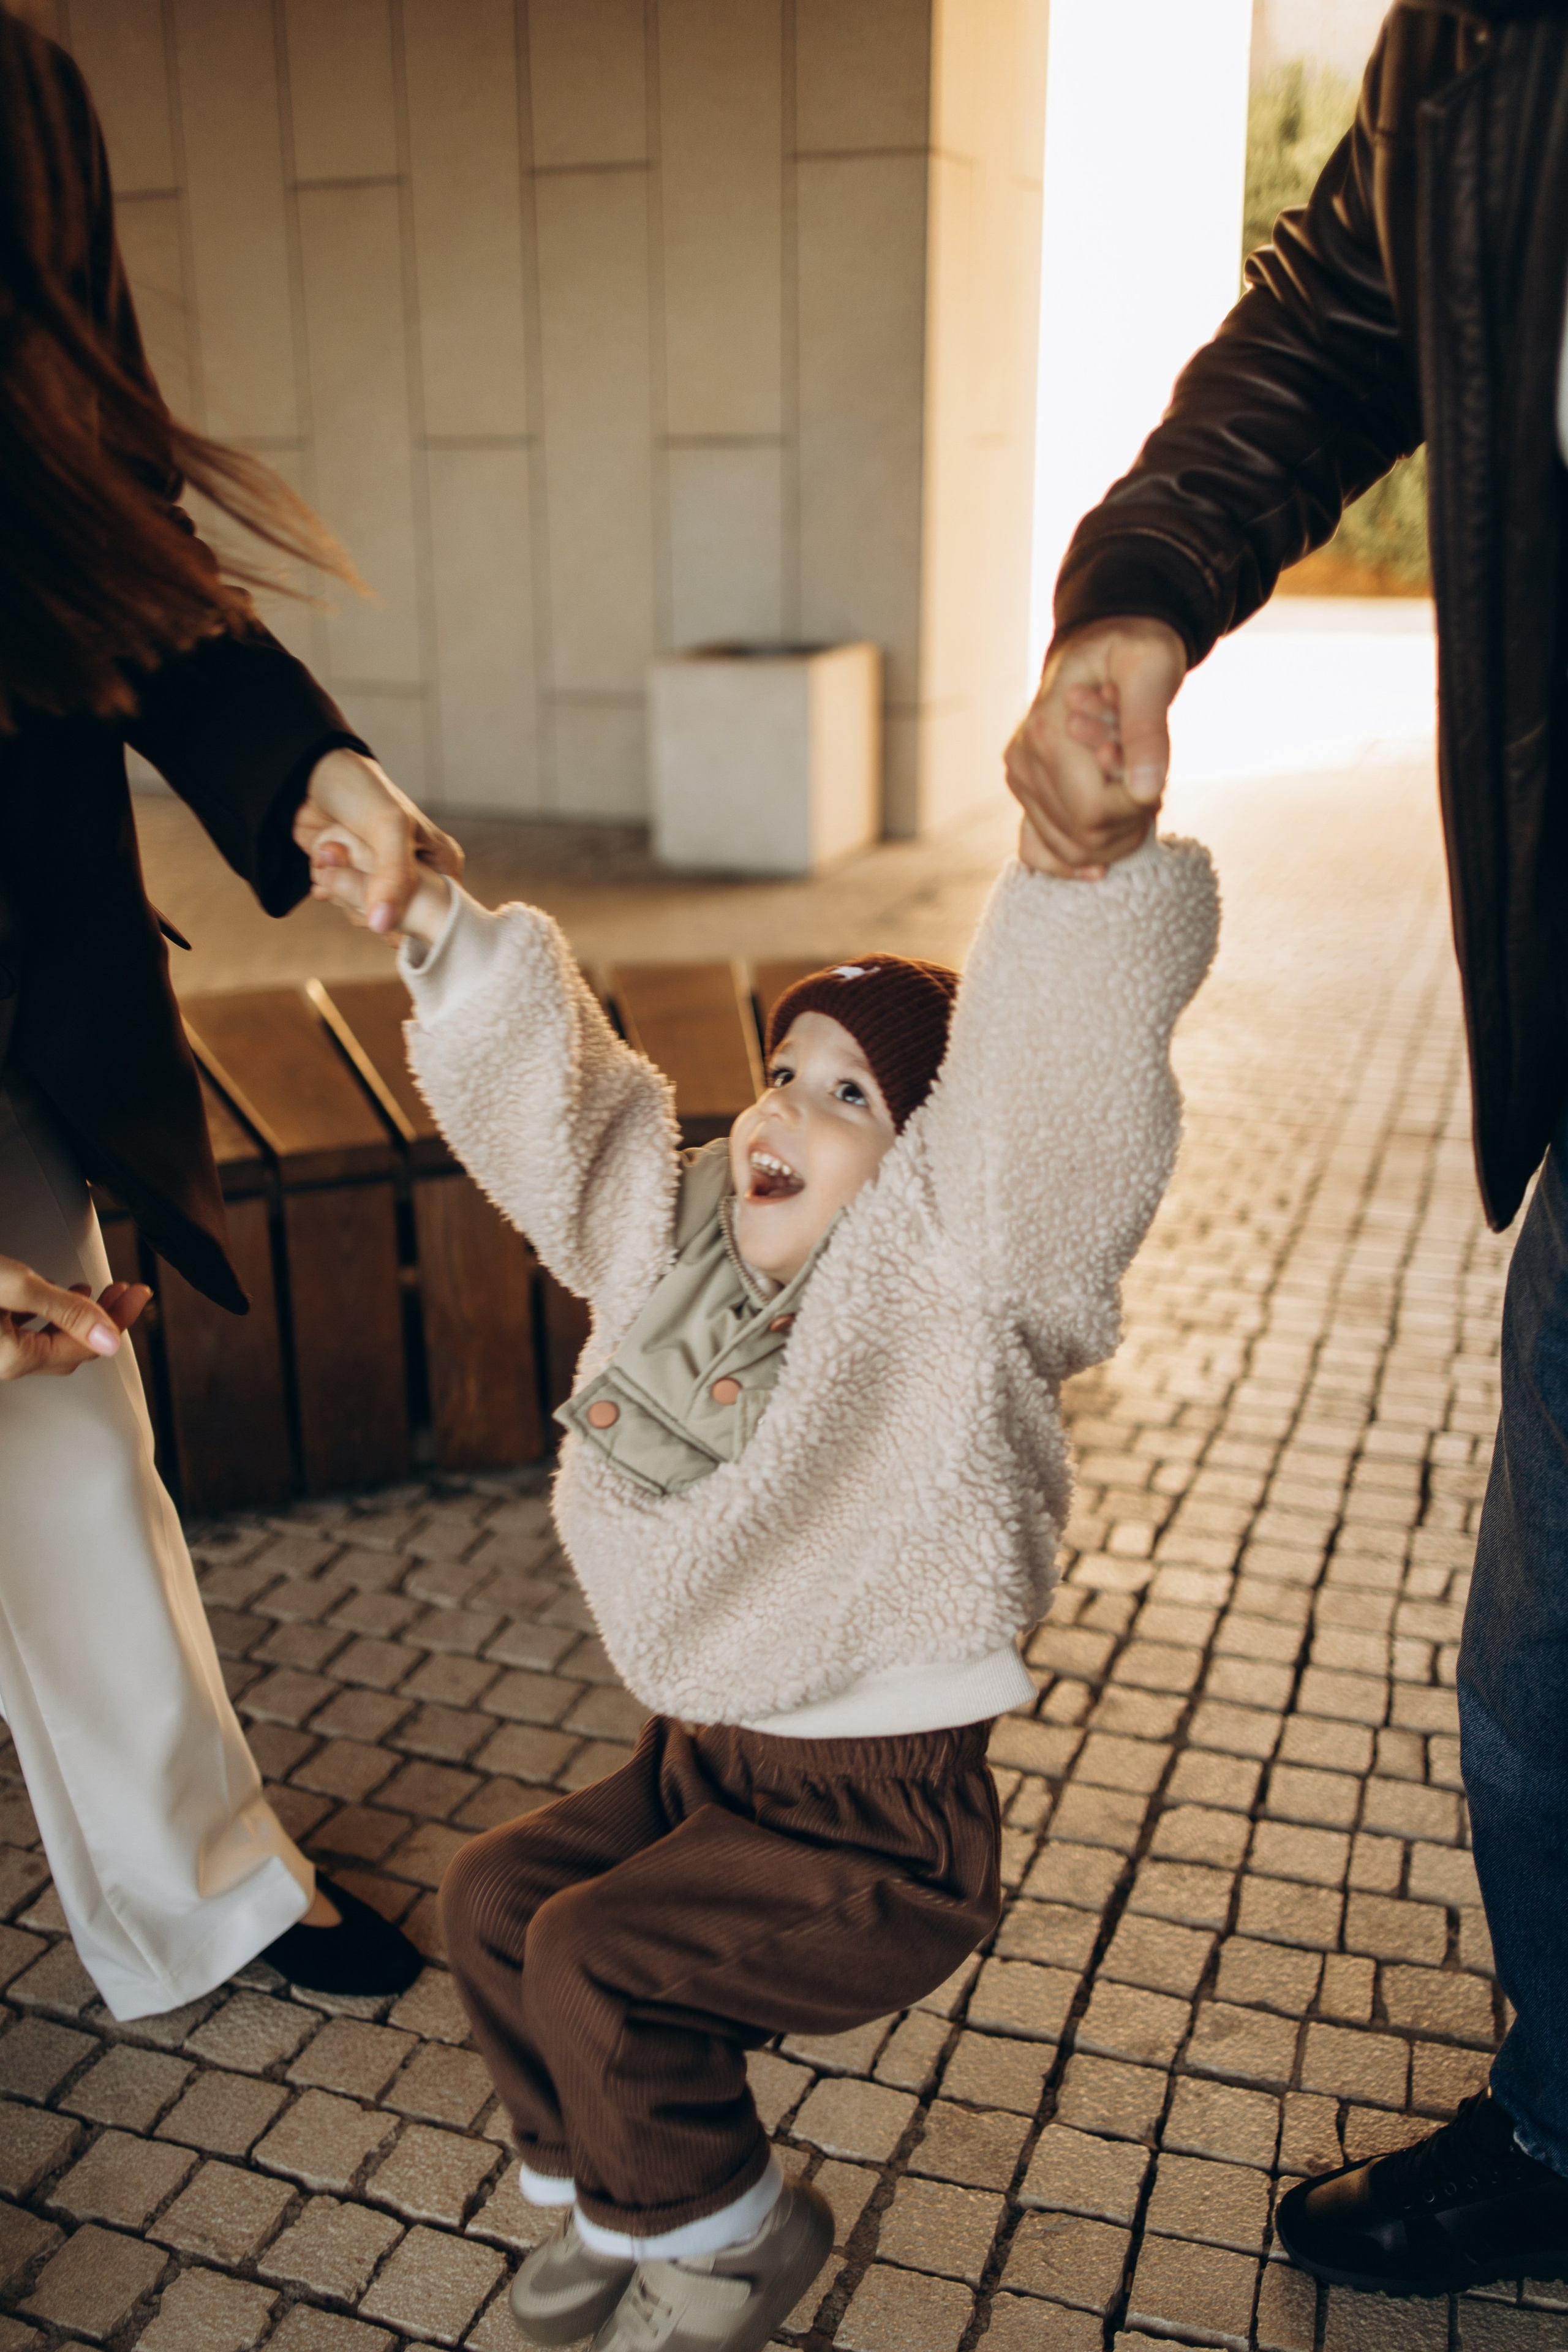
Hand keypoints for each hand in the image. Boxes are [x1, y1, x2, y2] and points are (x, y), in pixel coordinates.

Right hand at [0, 1257, 149, 1380]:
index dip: (120, 1317)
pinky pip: (26, 1331)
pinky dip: (49, 1315)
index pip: (87, 1345)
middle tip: (126, 1292)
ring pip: (49, 1340)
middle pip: (70, 1346)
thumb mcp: (14, 1287)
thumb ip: (63, 1310)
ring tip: (98, 1293)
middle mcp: (4, 1362)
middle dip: (103, 1318)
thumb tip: (108, 1338)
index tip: (138, 1293)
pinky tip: (54, 1298)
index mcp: (15, 1358)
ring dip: (78, 1316)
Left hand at [293, 748, 462, 935]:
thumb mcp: (389, 828)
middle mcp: (415, 872)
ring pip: (366, 912)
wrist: (309, 772)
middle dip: (364, 897)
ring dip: (339, 888)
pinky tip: (320, 866)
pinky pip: (342, 903)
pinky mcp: (352, 877)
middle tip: (347, 862)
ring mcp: (381, 876)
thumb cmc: (359, 788)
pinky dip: (326, 888)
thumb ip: (393, 877)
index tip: (380, 893)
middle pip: (397, 918)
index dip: (405, 913)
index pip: (435, 913)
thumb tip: (384, 927)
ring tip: (330, 854)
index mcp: (441, 860)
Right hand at [1004, 618, 1185, 876]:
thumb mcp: (1152, 670)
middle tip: (1148, 784)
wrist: (1105, 643)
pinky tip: (1101, 862)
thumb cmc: (1134, 651)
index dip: (1136, 811)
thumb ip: (1148, 729)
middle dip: (1129, 825)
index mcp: (1047, 732)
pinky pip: (1037, 849)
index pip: (1094, 811)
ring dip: (1114, 837)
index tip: (1156, 778)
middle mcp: (1024, 760)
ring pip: (1068, 849)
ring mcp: (1021, 779)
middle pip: (1083, 837)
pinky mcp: (1025, 791)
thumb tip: (1145, 791)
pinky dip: (1068, 864)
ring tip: (1130, 791)